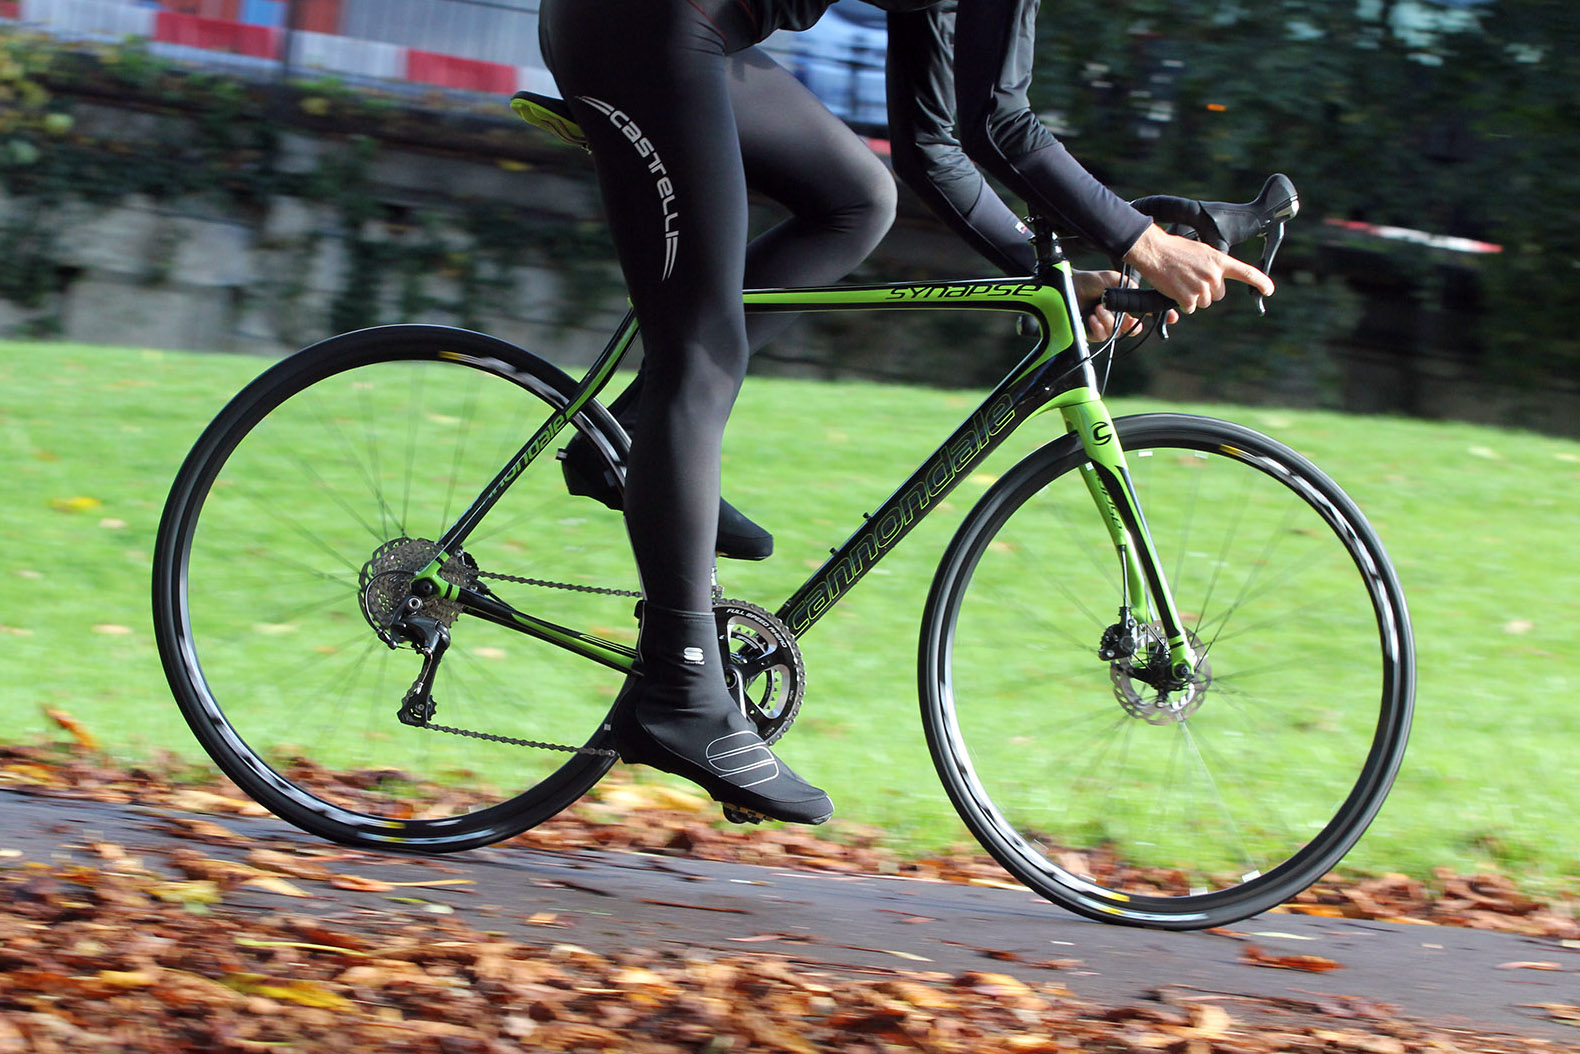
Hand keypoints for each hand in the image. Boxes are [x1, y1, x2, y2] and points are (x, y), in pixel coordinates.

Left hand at [1073, 269, 1177, 341]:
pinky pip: (1103, 336)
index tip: (1172, 318)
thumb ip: (1129, 288)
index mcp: (1126, 301)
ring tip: (1099, 308)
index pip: (1147, 311)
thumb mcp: (1113, 279)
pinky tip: (1093, 317)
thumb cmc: (1090, 281)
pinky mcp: (1093, 332)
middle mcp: (1118, 314)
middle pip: (1134, 328)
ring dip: (1110, 321)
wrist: (1069, 286)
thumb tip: (1141, 297)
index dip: (1161, 316)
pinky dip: (1099, 326)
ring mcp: (1106, 324)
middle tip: (1124, 316)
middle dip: (1131, 322)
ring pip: (1119, 332)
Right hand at [1123, 225, 1274, 313]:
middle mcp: (1214, 275)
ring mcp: (1202, 287)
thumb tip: (1217, 281)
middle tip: (1192, 279)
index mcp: (1220, 260)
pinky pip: (1190, 308)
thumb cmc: (1175, 249)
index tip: (1268, 290)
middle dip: (1207, 291)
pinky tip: (1175, 289)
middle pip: (1218, 295)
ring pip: (1204, 303)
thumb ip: (1213, 266)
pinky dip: (1183, 303)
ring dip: (1194, 297)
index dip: (1261, 282)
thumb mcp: (1201, 252)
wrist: (1156, 251)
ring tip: (1181, 281)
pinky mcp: (1188, 298)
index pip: (1247, 273)